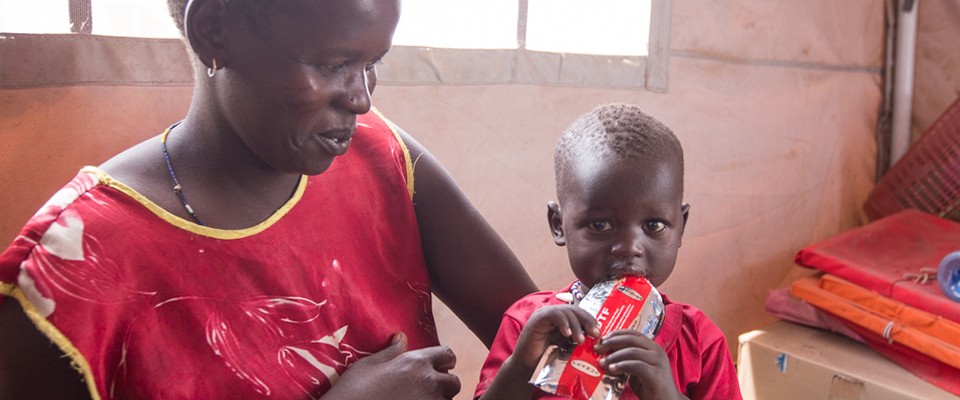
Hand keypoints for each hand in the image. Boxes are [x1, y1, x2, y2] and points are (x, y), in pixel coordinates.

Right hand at [322, 333, 460, 399]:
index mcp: (416, 363)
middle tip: (426, 388)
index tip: (436, 367)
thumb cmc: (353, 390)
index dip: (443, 361)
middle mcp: (429, 383)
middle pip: (453, 382)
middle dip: (444, 384)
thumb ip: (390, 352)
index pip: (447, 355)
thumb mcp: (368, 365)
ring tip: (417, 398)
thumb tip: (401, 338)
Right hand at [513, 304, 599, 369]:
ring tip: (580, 340)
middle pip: (575, 310)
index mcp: (563, 320)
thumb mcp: (568, 349)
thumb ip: (578, 341)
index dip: (590, 321)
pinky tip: (567, 334)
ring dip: (576, 325)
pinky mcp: (538, 318)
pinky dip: (563, 323)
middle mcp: (555, 315)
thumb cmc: (548, 361)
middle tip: (594, 334)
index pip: (580, 314)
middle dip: (587, 321)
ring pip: (566, 311)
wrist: (528, 368)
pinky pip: (554, 314)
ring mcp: (545, 314)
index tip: (598, 333)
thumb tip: (598, 339)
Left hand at [595, 330, 687, 399]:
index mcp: (652, 347)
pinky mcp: (656, 374)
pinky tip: (612, 369)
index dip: (616, 334)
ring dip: (614, 356)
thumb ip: (626, 360)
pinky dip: (622, 365)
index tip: (602, 339)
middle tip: (598, 349)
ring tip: (602, 362)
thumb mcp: (637, 370)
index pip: (632, 334)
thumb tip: (605, 356)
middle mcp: (656, 351)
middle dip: (611, 343)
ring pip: (632, 351)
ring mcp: (658, 362)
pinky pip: (636, 366)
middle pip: (631, 340)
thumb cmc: (650, 386)